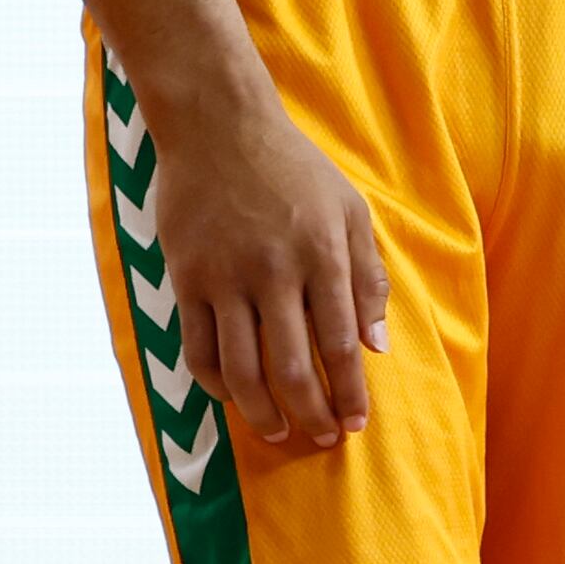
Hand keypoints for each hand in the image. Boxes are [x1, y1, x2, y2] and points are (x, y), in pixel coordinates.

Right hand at [149, 92, 388, 450]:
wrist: (218, 125)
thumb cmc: (294, 167)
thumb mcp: (349, 209)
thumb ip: (368, 278)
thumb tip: (376, 346)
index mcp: (323, 254)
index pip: (340, 343)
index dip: (351, 392)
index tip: (356, 422)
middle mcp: (275, 271)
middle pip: (293, 368)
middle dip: (312, 414)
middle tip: (323, 438)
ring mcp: (226, 277)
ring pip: (242, 370)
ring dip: (263, 413)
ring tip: (278, 432)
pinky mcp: (187, 278)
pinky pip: (198, 349)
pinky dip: (215, 384)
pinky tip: (232, 396)